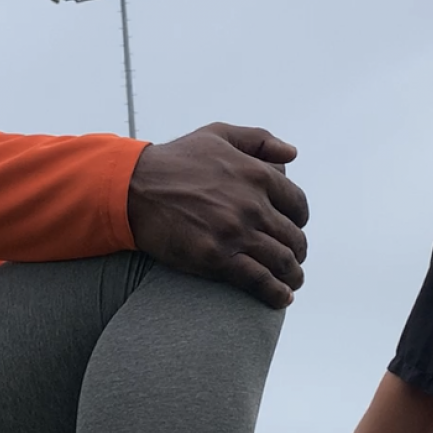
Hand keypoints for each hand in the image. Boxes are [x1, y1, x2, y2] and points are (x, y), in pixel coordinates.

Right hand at [127, 123, 308, 307]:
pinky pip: (259, 280)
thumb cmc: (176, 160)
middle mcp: (253, 205)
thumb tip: (293, 154)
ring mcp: (235, 233)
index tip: (293, 228)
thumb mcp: (219, 135)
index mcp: (257, 175)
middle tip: (292, 259)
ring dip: (292, 275)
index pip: (297, 205)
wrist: (134, 188)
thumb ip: (259, 140)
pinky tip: (282, 298)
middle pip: (293, 236)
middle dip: (297, 251)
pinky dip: (276, 292)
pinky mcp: (216, 258)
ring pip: (281, 261)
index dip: (299, 220)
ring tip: (292, 281)